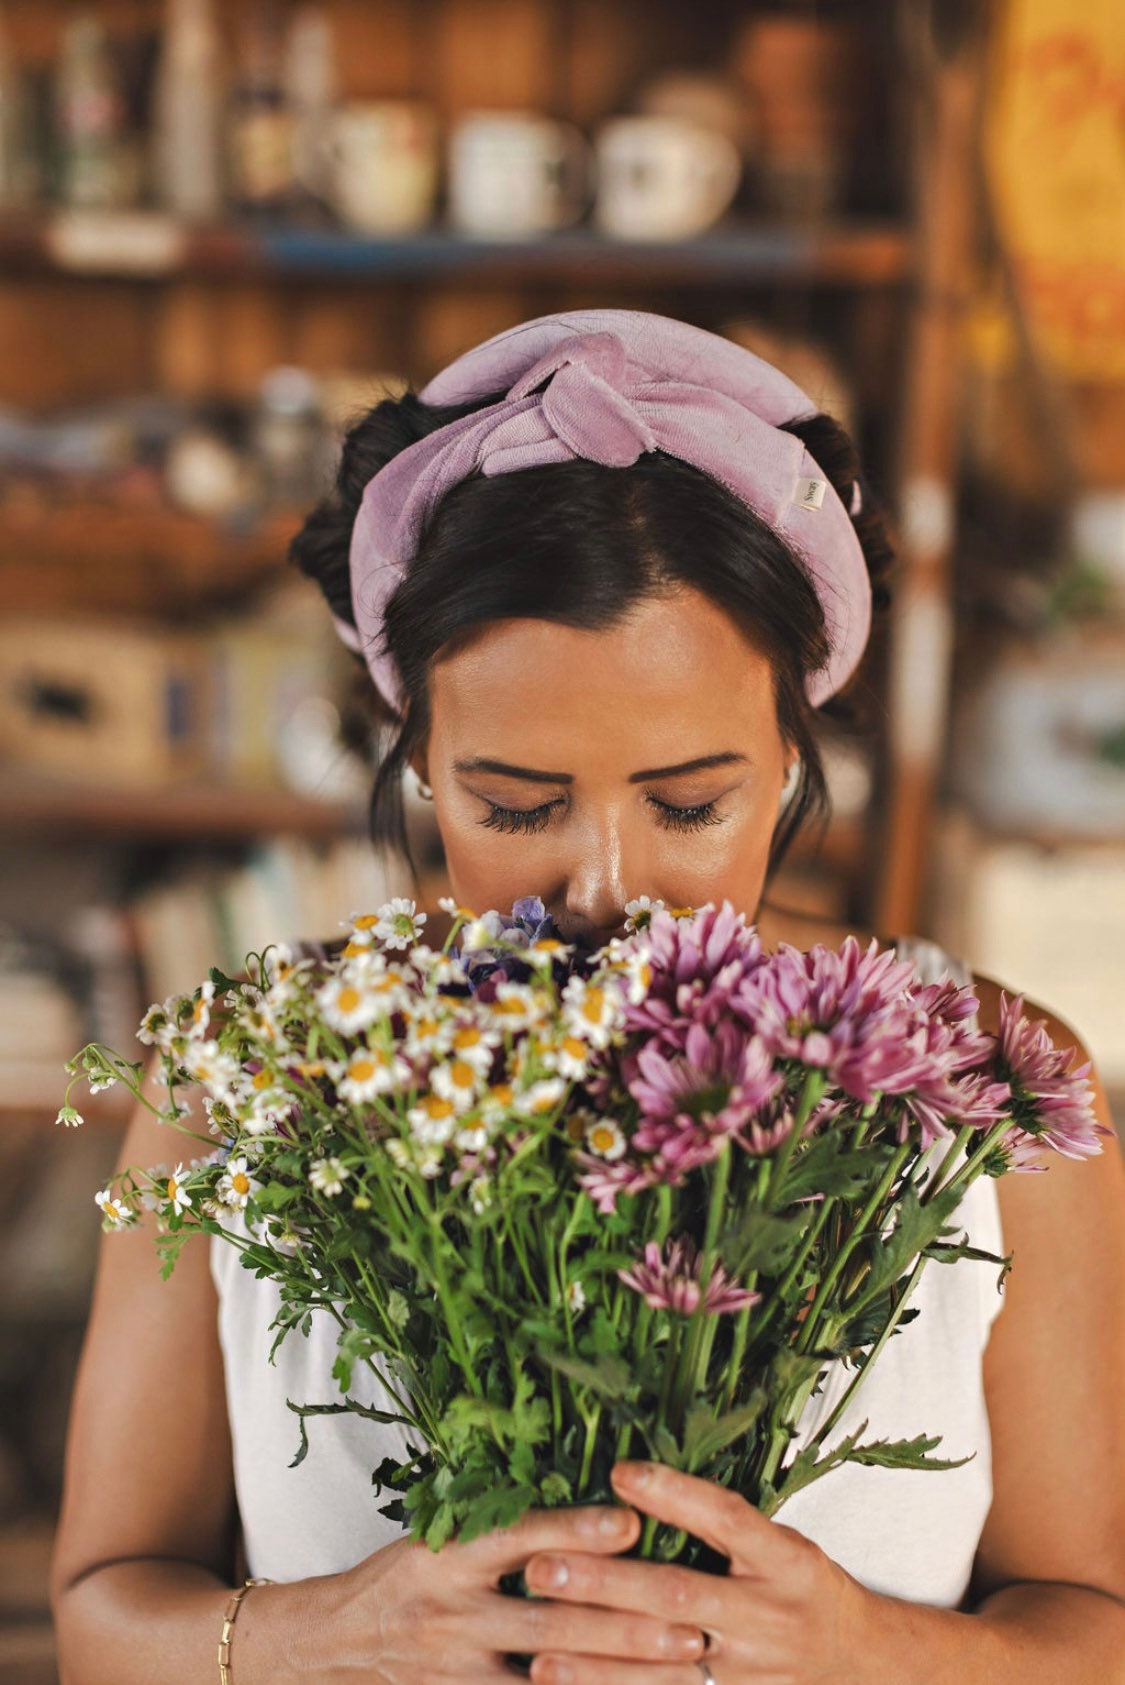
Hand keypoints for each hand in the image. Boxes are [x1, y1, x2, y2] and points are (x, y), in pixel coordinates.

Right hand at [311, 1499, 707, 1681]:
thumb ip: (502, 1525)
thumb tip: (586, 1507)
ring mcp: (457, 1665)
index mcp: (450, 1551)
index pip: (522, 1536)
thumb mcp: (440, 1532)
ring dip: (619, 1675)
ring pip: (551, 1675)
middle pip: (552, 1618)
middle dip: (626, 1623)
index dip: (578, 1530)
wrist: (334, 1641)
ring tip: (679, 1670)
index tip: (633, 1523)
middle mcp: (454, 1609)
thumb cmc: (403, 1575)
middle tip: (689, 1625)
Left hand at [520, 1461, 868, 1683]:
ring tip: (539, 1651)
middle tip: (541, 1568)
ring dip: (600, 1662)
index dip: (674, 1494)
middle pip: (680, 1594)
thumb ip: (720, 1521)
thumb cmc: (804, 1589)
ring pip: (667, 1665)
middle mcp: (768, 1613)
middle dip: (607, 1584)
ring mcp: (751, 1672)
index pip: (727, 1518)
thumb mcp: (782, 1543)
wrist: (859, 1665)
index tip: (618, 1471)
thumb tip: (634, 1478)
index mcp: (784, 1559)